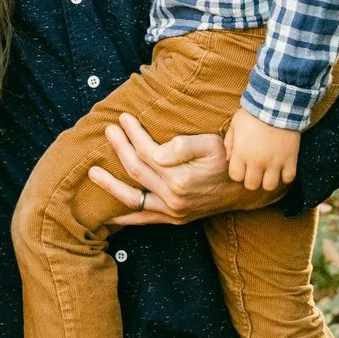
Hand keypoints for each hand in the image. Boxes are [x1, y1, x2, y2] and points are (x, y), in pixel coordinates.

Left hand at [85, 112, 235, 226]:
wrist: (245, 189)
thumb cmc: (228, 160)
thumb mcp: (212, 144)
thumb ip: (184, 145)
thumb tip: (156, 151)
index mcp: (180, 177)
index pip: (147, 151)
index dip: (132, 134)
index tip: (124, 118)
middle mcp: (173, 198)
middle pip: (136, 170)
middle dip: (119, 148)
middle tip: (108, 131)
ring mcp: (172, 211)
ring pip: (132, 198)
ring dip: (110, 185)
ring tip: (92, 172)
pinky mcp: (173, 219)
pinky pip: (142, 219)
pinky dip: (123, 218)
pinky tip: (106, 215)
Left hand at [224, 110, 301, 198]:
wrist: (277, 104)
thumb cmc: (253, 113)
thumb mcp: (235, 125)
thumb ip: (229, 143)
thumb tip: (229, 159)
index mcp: (241, 153)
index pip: (236, 177)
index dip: (238, 173)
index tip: (242, 166)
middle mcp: (257, 162)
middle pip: (252, 185)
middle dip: (252, 180)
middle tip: (255, 171)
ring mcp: (275, 162)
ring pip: (270, 186)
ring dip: (268, 180)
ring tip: (269, 172)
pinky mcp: (290, 159)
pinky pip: (288, 178)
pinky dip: (285, 176)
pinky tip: (283, 169)